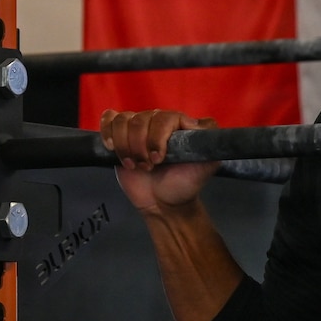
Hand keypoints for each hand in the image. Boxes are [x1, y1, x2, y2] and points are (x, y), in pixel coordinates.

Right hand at [99, 108, 220, 216]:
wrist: (164, 203)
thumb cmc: (185, 184)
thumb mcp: (208, 166)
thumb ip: (212, 144)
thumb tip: (199, 123)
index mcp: (178, 124)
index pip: (164, 117)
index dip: (157, 137)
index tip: (158, 159)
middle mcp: (157, 122)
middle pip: (140, 120)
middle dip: (141, 147)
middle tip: (148, 167)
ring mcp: (137, 128)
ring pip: (122, 121)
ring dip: (126, 146)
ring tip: (134, 165)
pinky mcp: (119, 137)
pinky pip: (109, 120)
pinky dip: (108, 132)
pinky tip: (112, 148)